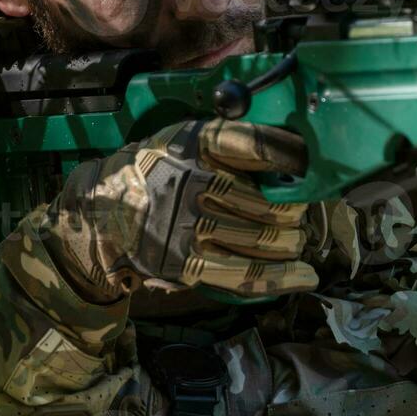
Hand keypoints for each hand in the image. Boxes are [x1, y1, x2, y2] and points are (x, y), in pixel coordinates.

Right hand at [43, 119, 315, 303]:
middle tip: (304, 213)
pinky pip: (242, 273)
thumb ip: (232, 142)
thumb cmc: (160, 167)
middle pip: (266, 201)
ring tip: (299, 239)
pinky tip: (304, 276)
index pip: (251, 144)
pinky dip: (280, 276)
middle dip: (296, 211)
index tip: (310, 166)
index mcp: (193, 143)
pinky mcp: (185, 261)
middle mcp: (190, 181)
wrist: (106, 207)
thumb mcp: (186, 138)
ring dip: (292, 242)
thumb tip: (296, 151)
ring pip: (261, 238)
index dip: (289, 156)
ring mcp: (186, 225)